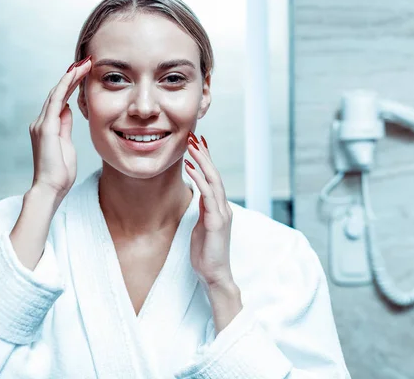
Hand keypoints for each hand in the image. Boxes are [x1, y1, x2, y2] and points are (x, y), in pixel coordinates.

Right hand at [29, 56, 91, 198]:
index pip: (60, 100)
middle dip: (72, 76)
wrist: (50, 189)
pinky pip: (56, 100)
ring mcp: (41, 124)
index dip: (71, 85)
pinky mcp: (46, 127)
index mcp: (47, 127)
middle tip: (86, 61)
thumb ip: (64, 127)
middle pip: (57, 93)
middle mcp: (41, 122)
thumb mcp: (66, 145)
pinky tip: (75, 75)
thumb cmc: (60, 173)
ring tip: (84, 63)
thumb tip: (68, 110)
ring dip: (70, 77)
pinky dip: (65, 86)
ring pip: (56, 93)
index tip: (84, 73)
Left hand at [184, 133, 234, 287]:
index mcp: (219, 208)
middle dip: (204, 154)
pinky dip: (199, 179)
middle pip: (215, 174)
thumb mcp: (202, 226)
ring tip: (191, 146)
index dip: (206, 160)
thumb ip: (203, 210)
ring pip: (214, 181)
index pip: (213, 178)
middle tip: (194, 136)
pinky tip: (190, 167)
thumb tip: (199, 195)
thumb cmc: (207, 253)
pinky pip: (208, 196)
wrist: (214, 275)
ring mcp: (222, 214)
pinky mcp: (217, 222)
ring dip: (202, 161)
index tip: (198, 144)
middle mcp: (223, 207)